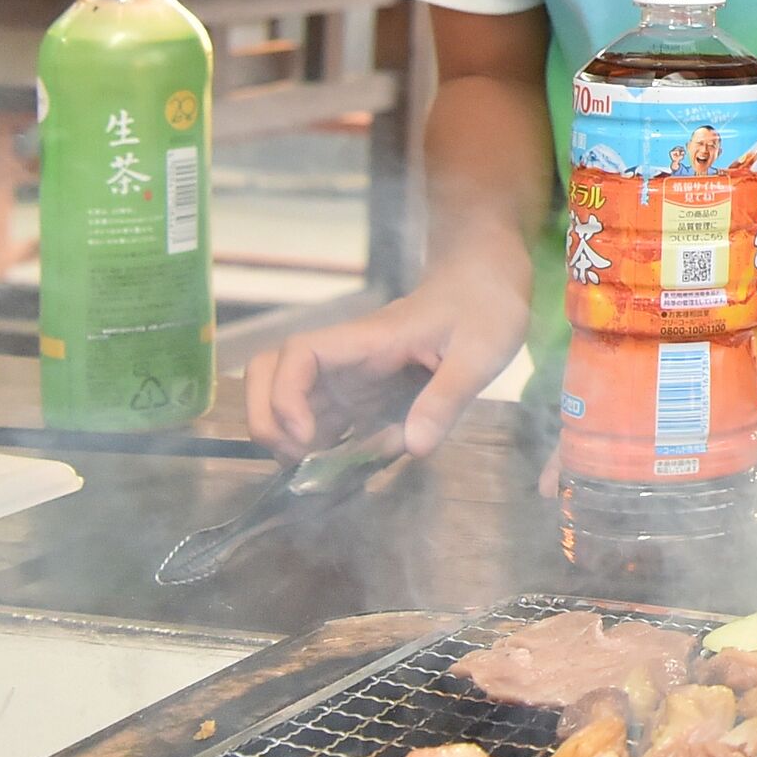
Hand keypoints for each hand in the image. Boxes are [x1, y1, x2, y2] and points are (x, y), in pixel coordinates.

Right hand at [245, 261, 532, 460]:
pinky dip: (322, 448)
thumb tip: (414, 448)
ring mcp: (352, 378)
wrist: (488, 282)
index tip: (307, 436)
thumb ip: (447, 397)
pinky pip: (325, 422)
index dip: (284, 396)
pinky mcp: (365, 396)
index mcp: (367, 341)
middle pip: (270, 376)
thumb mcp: (480, 352)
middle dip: (268, 420)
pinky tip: (346, 472)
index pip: (297, 355)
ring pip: (290, 403)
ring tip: (321, 474)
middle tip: (300, 460)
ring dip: (290, 440)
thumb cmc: (485, 306)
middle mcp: (348, 359)